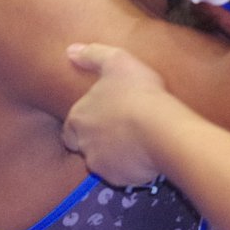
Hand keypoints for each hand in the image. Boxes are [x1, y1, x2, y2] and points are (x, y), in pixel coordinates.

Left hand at [63, 43, 168, 186]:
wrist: (160, 129)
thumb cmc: (137, 93)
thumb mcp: (117, 61)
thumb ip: (92, 55)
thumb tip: (70, 51)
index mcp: (78, 118)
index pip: (69, 128)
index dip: (84, 123)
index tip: (102, 116)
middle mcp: (83, 144)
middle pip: (85, 146)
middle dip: (98, 140)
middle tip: (121, 128)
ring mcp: (101, 164)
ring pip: (103, 161)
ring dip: (115, 153)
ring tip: (137, 140)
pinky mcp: (120, 179)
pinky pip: (123, 174)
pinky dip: (131, 166)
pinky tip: (146, 153)